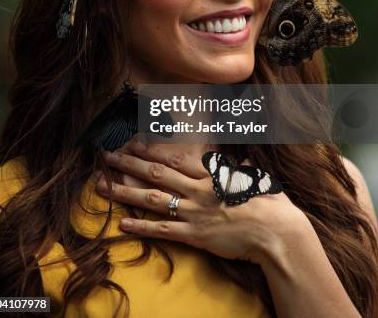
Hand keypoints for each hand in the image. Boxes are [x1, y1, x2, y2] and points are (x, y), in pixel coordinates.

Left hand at [95, 137, 307, 264]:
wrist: (275, 230)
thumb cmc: (267, 201)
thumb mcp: (251, 176)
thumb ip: (237, 167)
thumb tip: (237, 159)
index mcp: (209, 174)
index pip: (173, 159)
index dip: (150, 150)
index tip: (131, 143)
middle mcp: (196, 190)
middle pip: (155, 174)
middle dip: (128, 164)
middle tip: (106, 156)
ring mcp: (193, 212)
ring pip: (152, 200)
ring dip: (125, 192)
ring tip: (102, 187)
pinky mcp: (194, 236)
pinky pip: (162, 231)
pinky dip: (141, 227)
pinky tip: (122, 223)